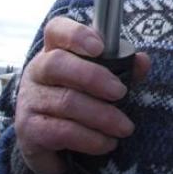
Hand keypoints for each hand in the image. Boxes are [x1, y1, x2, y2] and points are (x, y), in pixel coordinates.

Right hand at [15, 16, 150, 173]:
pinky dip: (90, 138)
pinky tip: (107, 143)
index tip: (100, 47)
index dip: (77, 35)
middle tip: (121, 92)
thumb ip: (123, 68)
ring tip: (125, 127)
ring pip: (66, 102)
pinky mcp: (29, 129)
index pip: (57, 30)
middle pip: (58, 63)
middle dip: (94, 77)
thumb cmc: (81, 98)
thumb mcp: (102, 79)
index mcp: (56, 50)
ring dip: (102, 116)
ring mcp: (30, 99)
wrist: (49, 141)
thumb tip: (143, 61)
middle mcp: (37, 70)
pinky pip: (61, 132)